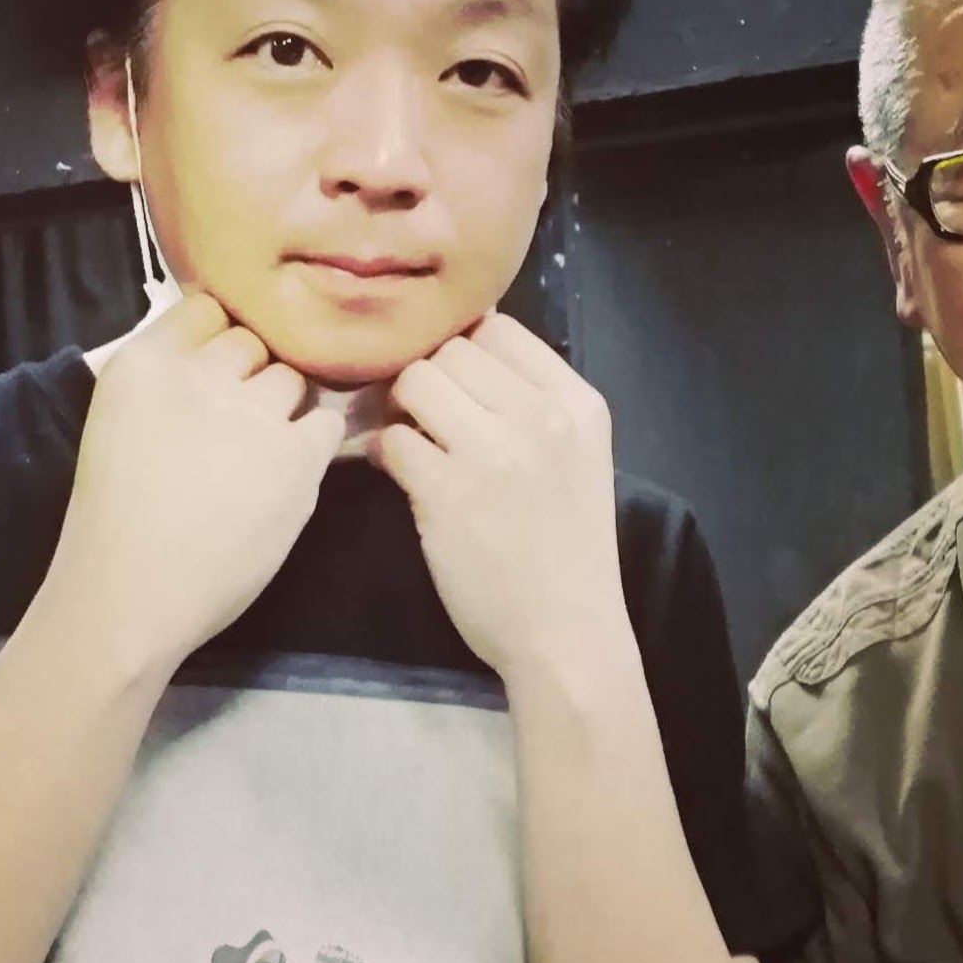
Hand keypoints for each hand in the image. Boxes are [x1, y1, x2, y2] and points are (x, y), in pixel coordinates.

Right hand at [43, 293, 345, 676]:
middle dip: (252, 372)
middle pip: (253, 341)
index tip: (218, 369)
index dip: (219, 337)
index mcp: (142, 365)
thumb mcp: (117, 424)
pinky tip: (295, 464)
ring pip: (292, 378)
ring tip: (267, 447)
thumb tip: (213, 359)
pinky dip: (317, 436)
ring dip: (285, 405)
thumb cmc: (114, 524)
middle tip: (241, 418)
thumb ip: (163, 384)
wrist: (131, 597)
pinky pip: (327, 420)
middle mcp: (199, 377)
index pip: (205, 308)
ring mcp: (253, 415)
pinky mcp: (296, 458)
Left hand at [378, 315, 628, 684]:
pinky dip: (384, 452)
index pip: (500, 328)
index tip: (456, 384)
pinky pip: (393, 439)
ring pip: (417, 381)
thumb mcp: (577, 459)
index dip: (465, 347)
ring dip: (402, 408)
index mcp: (578, 403)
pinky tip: (399, 474)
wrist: (567, 634)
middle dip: (430, 377)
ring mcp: (493, 453)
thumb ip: (532, 405)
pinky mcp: (446, 493)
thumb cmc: (568, 550)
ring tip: (411, 440)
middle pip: (453, 349)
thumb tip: (459, 351)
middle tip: (424, 415)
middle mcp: (541, 417)